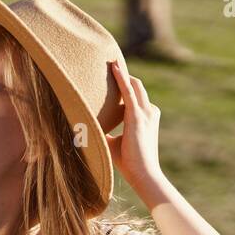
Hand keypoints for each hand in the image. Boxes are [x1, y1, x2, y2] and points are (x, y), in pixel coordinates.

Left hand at [106, 57, 162, 189]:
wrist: (143, 174)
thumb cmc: (128, 163)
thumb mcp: (112, 143)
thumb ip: (103, 132)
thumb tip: (85, 128)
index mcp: (146, 118)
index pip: (135, 97)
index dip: (125, 86)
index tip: (114, 76)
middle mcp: (149, 112)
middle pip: (137, 87)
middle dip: (125, 75)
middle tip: (110, 63)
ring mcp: (146, 113)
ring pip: (134, 86)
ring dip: (122, 74)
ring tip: (110, 61)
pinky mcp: (138, 116)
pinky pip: (128, 92)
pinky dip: (121, 79)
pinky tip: (113, 69)